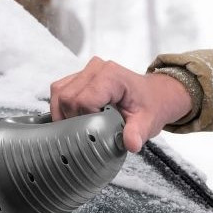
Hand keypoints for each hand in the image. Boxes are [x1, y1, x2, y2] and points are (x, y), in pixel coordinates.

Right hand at [50, 57, 192, 152]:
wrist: (153, 95)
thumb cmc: (149, 105)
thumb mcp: (147, 122)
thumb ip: (137, 132)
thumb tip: (131, 144)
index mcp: (111, 76)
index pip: (83, 101)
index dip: (85, 120)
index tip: (97, 130)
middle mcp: (96, 68)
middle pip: (67, 97)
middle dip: (72, 119)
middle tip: (88, 132)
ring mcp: (86, 70)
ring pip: (58, 93)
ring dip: (64, 113)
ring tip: (80, 126)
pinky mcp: (79, 76)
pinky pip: (59, 90)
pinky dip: (62, 107)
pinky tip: (74, 119)